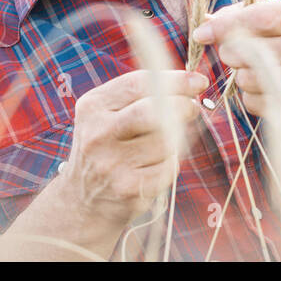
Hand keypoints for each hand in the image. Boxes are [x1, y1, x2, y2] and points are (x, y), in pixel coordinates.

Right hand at [56, 69, 206, 228]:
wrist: (83, 200)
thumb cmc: (106, 148)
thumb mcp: (108, 115)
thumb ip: (141, 96)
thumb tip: (190, 83)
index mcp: (92, 107)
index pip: (137, 84)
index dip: (174, 80)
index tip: (198, 81)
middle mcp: (98, 133)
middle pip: (152, 112)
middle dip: (182, 106)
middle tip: (194, 107)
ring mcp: (111, 163)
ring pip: (165, 141)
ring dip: (175, 140)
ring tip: (164, 143)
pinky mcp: (128, 188)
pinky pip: (168, 168)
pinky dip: (170, 164)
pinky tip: (156, 167)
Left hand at [192, 0, 280, 124]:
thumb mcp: (270, 14)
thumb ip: (236, 13)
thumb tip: (205, 24)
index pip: (256, 19)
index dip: (223, 27)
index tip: (200, 35)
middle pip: (247, 51)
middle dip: (229, 52)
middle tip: (235, 52)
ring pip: (246, 79)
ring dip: (240, 75)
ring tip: (256, 69)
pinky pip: (253, 101)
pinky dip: (250, 96)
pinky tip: (265, 87)